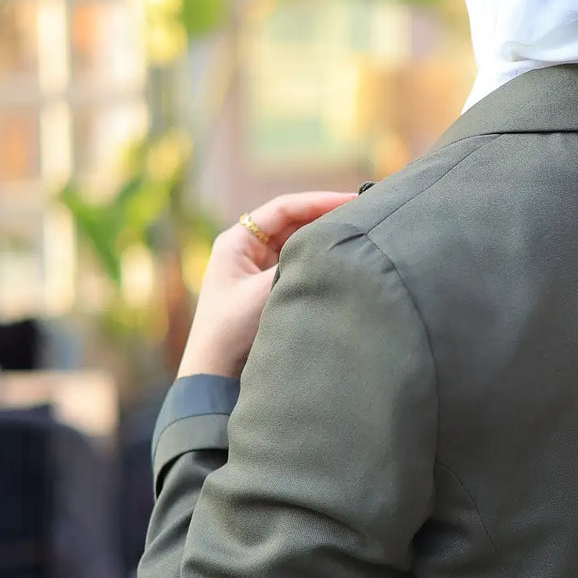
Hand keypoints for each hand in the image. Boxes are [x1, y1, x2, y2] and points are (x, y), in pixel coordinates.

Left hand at [177, 192, 355, 379]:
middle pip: (293, 224)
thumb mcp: (267, 291)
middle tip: (362, 216)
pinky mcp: (268, 293)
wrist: (216, 377)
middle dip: (326, 218)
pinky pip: (298, 269)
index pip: (284, 209)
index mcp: (237, 241)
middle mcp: (247, 251)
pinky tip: (341, 265)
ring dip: (323, 242)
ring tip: (357, 236)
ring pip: (298, 246)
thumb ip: (300, 265)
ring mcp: (257, 272)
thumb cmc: (231, 330)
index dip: (319, 201)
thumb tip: (337, 249)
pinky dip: (317, 264)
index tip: (352, 200)